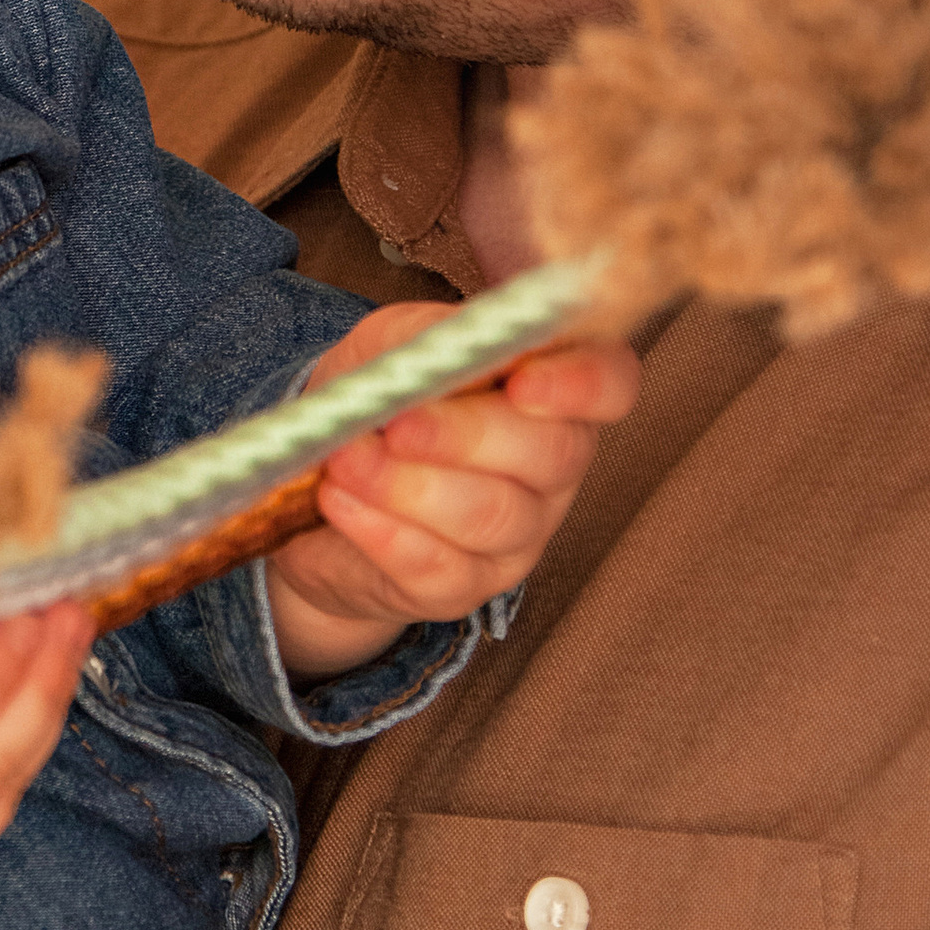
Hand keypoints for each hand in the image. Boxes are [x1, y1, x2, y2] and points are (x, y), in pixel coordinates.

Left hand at [263, 329, 639, 682]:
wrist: (319, 485)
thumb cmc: (377, 401)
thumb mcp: (394, 345)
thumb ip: (427, 341)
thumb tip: (445, 355)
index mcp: (552, 389)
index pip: (610, 384)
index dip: (582, 383)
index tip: (524, 382)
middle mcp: (552, 467)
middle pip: (551, 454)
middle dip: (468, 437)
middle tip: (398, 426)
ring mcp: (518, 534)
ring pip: (491, 515)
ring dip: (409, 486)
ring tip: (345, 460)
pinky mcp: (464, 588)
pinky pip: (437, 566)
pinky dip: (381, 530)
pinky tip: (339, 501)